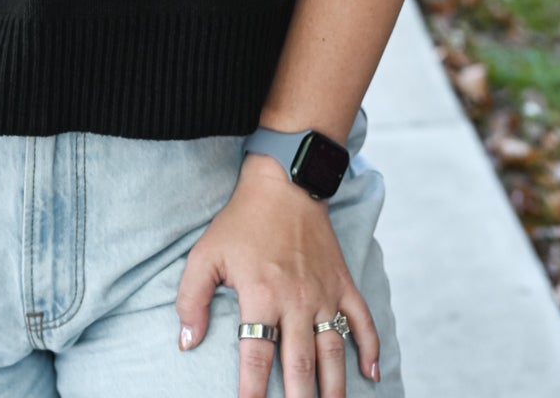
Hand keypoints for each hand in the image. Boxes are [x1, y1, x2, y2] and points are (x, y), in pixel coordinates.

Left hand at [176, 152, 379, 394]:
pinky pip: (362, 320)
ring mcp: (325, 293)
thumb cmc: (242, 221)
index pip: (256, 357)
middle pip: (300, 364)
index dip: (251, 392)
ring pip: (333, 352)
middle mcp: (297, 300)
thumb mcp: (205, 254)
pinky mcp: (343, 283)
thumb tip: (187, 343)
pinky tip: (372, 375)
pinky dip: (370, 348)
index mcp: (262, 295)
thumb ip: (191, 299)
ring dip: (333, 388)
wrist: (286, 182)